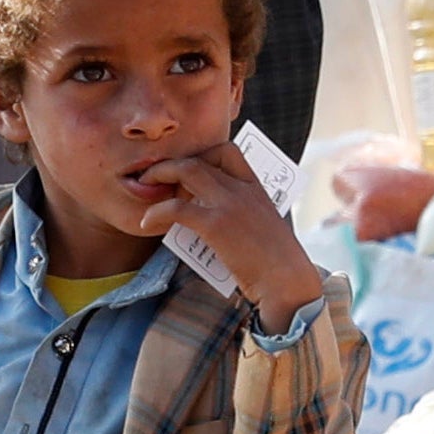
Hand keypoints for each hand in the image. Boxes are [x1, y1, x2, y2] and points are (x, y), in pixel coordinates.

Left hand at [131, 138, 326, 318]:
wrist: (287, 281)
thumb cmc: (277, 265)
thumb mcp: (264, 229)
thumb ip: (243, 217)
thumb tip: (215, 221)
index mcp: (256, 188)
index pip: (228, 152)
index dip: (202, 155)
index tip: (188, 171)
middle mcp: (242, 189)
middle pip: (200, 159)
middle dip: (172, 164)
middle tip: (155, 176)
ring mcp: (229, 203)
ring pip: (187, 171)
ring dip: (161, 175)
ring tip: (146, 186)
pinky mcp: (216, 224)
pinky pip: (176, 209)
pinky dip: (156, 212)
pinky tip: (147, 222)